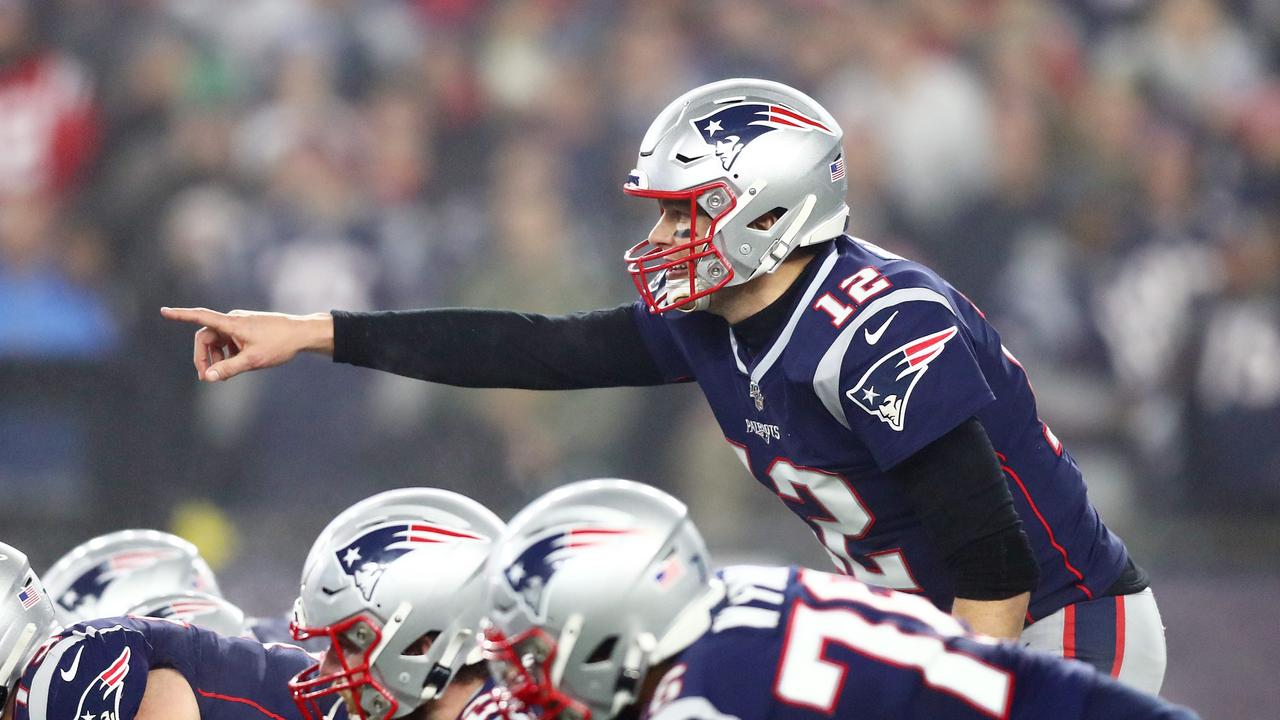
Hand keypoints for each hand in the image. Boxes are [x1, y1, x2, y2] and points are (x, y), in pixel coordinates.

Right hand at [160, 307, 333, 381]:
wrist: (302, 334)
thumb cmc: (279, 344)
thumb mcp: (253, 361)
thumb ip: (229, 369)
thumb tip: (208, 378)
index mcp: (232, 323)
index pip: (201, 317)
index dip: (181, 315)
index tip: (164, 311)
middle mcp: (233, 320)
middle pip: (206, 338)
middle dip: (203, 357)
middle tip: (207, 377)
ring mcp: (240, 324)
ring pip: (218, 341)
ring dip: (217, 358)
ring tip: (225, 374)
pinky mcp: (247, 329)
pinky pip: (229, 341)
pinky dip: (228, 353)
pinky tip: (238, 365)